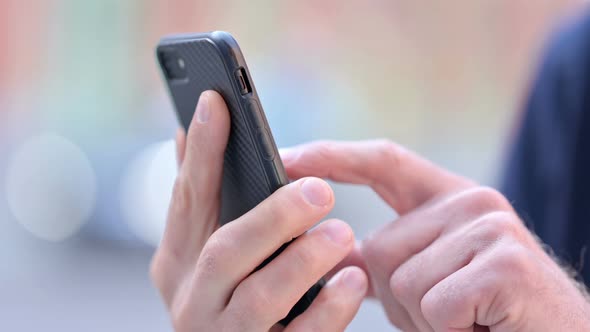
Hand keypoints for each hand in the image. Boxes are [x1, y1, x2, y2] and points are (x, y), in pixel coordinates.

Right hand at [150, 92, 367, 331]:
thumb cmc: (229, 295)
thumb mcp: (207, 251)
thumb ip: (202, 203)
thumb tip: (184, 134)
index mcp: (177, 262)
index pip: (187, 199)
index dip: (202, 152)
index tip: (218, 102)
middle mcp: (191, 299)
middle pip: (223, 252)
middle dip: (271, 217)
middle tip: (318, 191)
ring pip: (258, 298)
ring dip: (301, 261)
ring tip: (341, 233)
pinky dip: (327, 308)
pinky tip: (352, 281)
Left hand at [282, 140, 589, 330]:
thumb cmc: (482, 315)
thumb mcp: (423, 279)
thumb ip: (381, 257)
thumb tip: (324, 244)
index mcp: (449, 198)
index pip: (383, 161)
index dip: (332, 157)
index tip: (285, 159)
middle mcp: (472, 201)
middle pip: (379, 246)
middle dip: (396, 297)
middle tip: (445, 313)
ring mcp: (490, 227)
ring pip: (402, 280)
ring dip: (422, 318)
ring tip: (463, 320)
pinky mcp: (506, 263)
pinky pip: (434, 304)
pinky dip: (447, 329)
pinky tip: (479, 326)